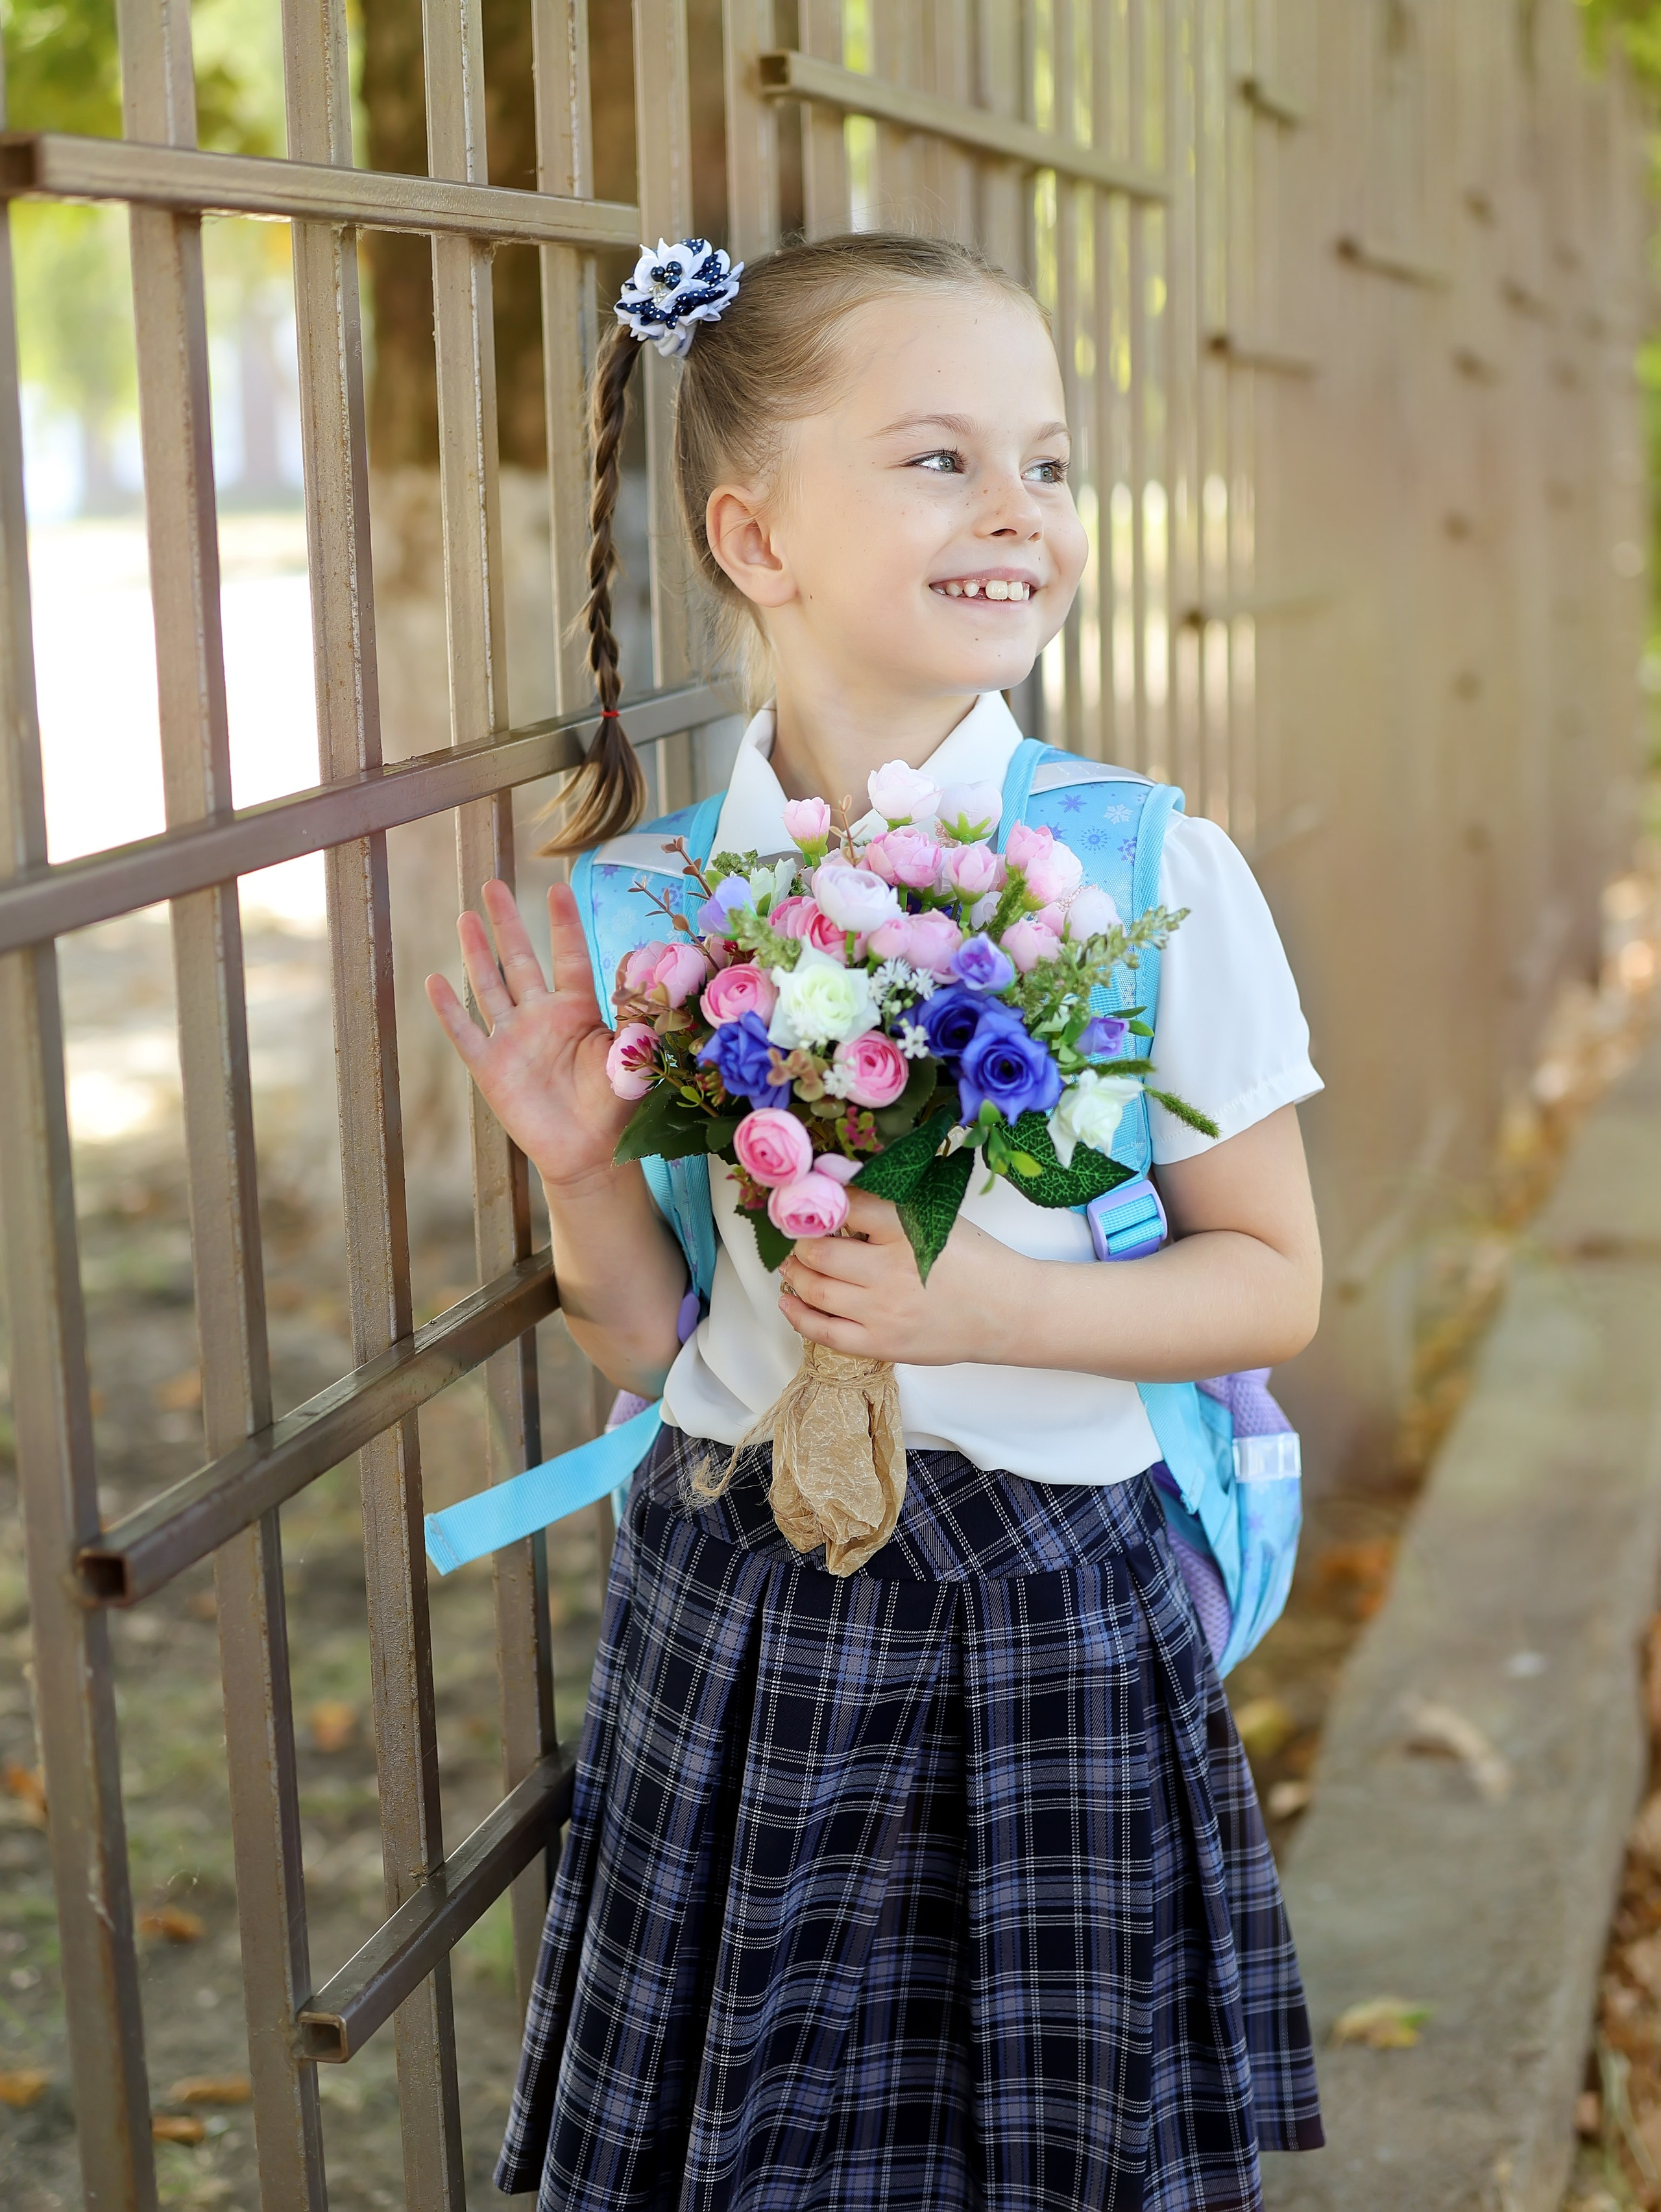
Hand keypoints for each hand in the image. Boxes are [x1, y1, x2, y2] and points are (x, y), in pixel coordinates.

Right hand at [425, 880, 632, 1191]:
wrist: (590, 1155)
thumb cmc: (617, 1107)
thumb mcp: (632, 1056)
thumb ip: (637, 1016)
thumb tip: (649, 970)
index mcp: (578, 1010)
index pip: (568, 955)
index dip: (562, 923)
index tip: (554, 888)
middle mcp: (542, 1017)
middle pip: (520, 960)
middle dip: (506, 922)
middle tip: (492, 882)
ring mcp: (513, 1040)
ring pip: (490, 986)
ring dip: (477, 952)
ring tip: (466, 916)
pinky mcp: (491, 1068)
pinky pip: (466, 1034)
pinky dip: (449, 1010)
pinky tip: (435, 981)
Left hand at [776, 1188, 1019, 1365]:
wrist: (1007, 1312)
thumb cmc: (974, 1260)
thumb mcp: (936, 1218)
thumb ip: (887, 1204)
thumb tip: (833, 1179)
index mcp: (906, 1230)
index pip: (845, 1205)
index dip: (819, 1199)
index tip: (807, 1198)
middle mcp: (890, 1271)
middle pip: (820, 1251)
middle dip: (801, 1241)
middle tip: (798, 1236)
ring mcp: (883, 1312)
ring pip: (816, 1290)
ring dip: (795, 1273)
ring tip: (792, 1264)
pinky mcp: (882, 1344)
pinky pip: (824, 1332)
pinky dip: (798, 1315)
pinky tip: (789, 1301)